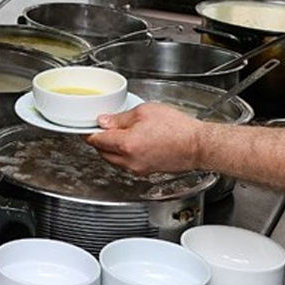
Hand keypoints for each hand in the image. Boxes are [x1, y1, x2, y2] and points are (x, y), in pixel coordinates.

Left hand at [86, 101, 201, 176]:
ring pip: (113, 160)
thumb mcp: (145, 112)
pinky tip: (132, 142)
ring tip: (119, 133)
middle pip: (102, 152)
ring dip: (110, 148)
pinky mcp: (146, 172)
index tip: (86, 125)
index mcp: (126, 144)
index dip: (88, 131)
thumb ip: (120, 118)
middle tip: (102, 126)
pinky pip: (126, 164)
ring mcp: (138, 168)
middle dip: (99, 140)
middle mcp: (129, 160)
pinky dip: (123, 154)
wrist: (198, 145)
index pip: (96, 140)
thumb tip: (104, 121)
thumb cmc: (178, 128)